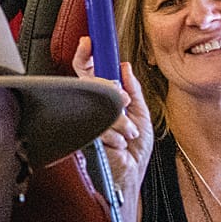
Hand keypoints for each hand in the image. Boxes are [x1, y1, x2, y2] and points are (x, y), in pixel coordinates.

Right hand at [73, 38, 152, 200]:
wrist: (127, 178)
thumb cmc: (133, 154)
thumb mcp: (142, 116)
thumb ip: (134, 91)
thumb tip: (125, 67)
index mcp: (102, 101)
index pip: (88, 72)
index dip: (86, 55)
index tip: (89, 43)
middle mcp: (89, 107)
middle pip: (88, 81)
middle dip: (110, 89)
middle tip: (122, 99)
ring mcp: (81, 120)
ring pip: (97, 102)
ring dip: (119, 120)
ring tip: (128, 135)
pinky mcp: (78, 133)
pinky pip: (95, 121)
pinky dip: (113, 133)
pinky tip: (118, 144)